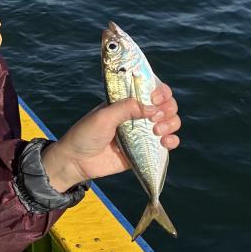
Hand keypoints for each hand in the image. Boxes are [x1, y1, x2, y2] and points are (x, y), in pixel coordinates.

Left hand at [41, 84, 180, 191]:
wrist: (78, 161)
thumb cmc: (86, 134)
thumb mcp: (103, 116)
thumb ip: (125, 108)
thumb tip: (151, 108)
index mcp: (127, 101)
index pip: (152, 89)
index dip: (160, 91)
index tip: (154, 98)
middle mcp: (138, 115)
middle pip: (166, 105)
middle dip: (168, 108)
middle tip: (155, 118)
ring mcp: (144, 132)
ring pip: (171, 122)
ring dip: (171, 123)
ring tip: (156, 131)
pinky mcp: (146, 149)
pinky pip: (168, 143)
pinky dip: (172, 140)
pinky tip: (165, 143)